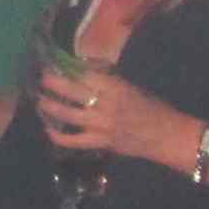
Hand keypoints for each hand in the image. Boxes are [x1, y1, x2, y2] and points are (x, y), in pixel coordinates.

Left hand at [38, 62, 178, 168]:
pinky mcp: (100, 143)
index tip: (53, 66)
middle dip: (53, 85)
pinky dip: (58, 136)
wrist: (167, 135)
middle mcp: (106, 105)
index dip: (66, 70)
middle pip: (72, 92)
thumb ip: (107, 81)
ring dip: (50, 107)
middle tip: (41, 80)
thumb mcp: (131, 88)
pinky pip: (73, 140)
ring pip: (68, 115)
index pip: (85, 75)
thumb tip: (82, 71)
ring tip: (40, 101)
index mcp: (116, 87)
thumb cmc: (151, 108)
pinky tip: (49, 129)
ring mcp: (101, 125)